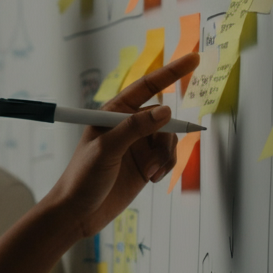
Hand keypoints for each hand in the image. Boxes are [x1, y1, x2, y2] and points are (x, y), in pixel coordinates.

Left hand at [42, 53, 198, 240]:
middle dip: (166, 135)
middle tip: (156, 157)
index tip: (194, 59)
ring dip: (166, 156)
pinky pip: (168, 157)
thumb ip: (135, 128)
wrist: (78, 212)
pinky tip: (152, 179)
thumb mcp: (106, 149)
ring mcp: (137, 145)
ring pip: (169, 138)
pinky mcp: (146, 164)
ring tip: (151, 173)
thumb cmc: (82, 177)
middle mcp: (126, 126)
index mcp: (111, 113)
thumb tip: (165, 110)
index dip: (171, 72)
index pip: (146, 87)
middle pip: (163, 117)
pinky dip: (166, 166)